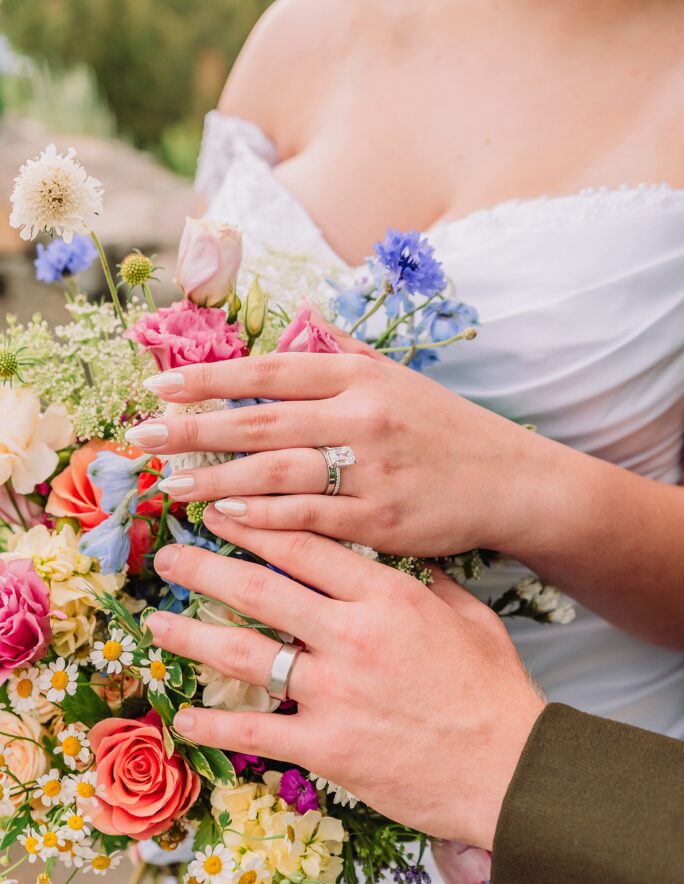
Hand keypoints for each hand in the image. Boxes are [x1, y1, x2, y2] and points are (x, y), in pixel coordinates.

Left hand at [129, 342, 557, 556]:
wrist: (509, 480)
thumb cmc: (446, 428)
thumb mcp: (400, 377)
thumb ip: (345, 351)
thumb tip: (300, 318)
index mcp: (361, 377)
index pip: (270, 372)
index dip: (210, 379)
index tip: (160, 387)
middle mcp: (362, 416)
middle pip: (261, 422)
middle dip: (194, 430)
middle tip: (142, 439)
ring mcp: (370, 469)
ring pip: (276, 473)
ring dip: (217, 478)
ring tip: (171, 484)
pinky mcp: (379, 518)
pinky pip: (308, 517)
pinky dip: (263, 516)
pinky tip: (226, 517)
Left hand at [147, 508, 544, 848]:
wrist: (512, 770)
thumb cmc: (497, 692)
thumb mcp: (471, 619)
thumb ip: (431, 583)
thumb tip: (403, 560)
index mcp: (387, 598)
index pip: (306, 548)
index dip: (256, 526)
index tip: (221, 513)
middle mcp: (352, 637)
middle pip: (261, 592)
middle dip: (207, 569)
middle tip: (169, 557)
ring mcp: (335, 693)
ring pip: (245, 655)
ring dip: (193, 636)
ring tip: (156, 623)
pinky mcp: (327, 747)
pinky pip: (256, 733)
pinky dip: (214, 728)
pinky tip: (183, 719)